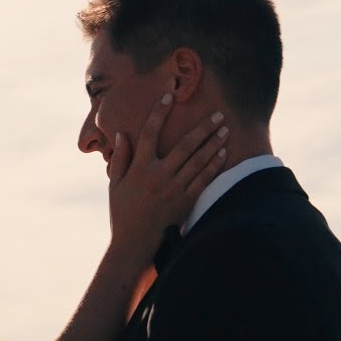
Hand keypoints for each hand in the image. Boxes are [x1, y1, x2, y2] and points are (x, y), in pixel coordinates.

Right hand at [106, 93, 228, 269]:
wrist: (133, 245)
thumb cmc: (122, 213)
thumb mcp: (116, 184)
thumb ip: (121, 158)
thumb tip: (121, 133)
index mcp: (139, 169)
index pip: (149, 133)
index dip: (158, 113)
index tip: (168, 96)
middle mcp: (158, 177)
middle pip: (184, 145)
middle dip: (203, 128)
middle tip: (218, 114)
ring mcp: (173, 190)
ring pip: (197, 161)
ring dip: (213, 143)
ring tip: (225, 129)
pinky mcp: (185, 203)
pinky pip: (203, 180)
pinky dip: (214, 165)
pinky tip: (223, 153)